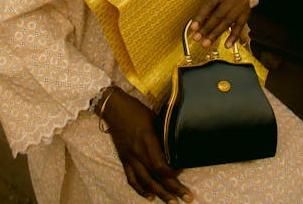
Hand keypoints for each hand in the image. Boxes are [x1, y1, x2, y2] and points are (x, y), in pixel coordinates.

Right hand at [102, 88, 192, 202]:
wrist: (114, 108)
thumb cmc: (137, 110)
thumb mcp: (154, 119)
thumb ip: (163, 135)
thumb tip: (175, 146)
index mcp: (147, 139)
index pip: (161, 165)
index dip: (173, 173)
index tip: (182, 172)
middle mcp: (138, 152)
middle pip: (156, 176)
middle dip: (173, 189)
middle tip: (187, 198)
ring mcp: (130, 157)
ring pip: (145, 181)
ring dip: (160, 194)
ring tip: (172, 202)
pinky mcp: (124, 159)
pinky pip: (132, 179)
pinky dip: (141, 189)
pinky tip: (150, 196)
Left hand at [190, 0, 250, 48]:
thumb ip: (206, 5)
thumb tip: (197, 23)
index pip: (210, 3)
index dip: (200, 16)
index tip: (193, 27)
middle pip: (218, 15)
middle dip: (206, 28)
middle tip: (197, 38)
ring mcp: (241, 5)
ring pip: (227, 23)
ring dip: (215, 35)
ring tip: (206, 43)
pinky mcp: (246, 14)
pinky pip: (239, 27)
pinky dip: (233, 37)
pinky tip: (226, 45)